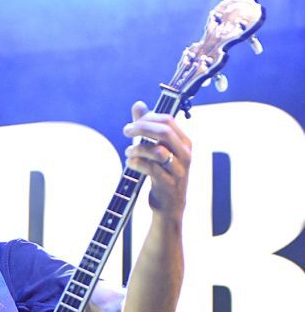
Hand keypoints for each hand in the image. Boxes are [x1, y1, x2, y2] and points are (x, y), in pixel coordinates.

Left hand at [123, 101, 190, 218]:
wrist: (170, 207)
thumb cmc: (163, 175)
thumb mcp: (157, 149)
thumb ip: (148, 127)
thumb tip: (138, 105)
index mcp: (184, 142)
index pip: (168, 120)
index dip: (147, 118)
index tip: (132, 125)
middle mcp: (185, 154)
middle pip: (164, 132)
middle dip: (142, 128)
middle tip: (126, 131)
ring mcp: (178, 170)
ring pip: (157, 151)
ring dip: (138, 148)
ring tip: (128, 152)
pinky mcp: (168, 185)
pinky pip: (151, 169)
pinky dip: (137, 163)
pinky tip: (130, 163)